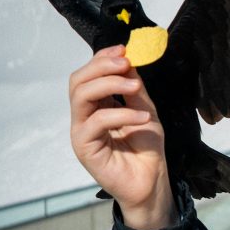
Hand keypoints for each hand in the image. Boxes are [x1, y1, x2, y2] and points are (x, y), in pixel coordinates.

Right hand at [69, 46, 175, 229]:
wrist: (151, 181)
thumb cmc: (146, 149)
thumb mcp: (145, 109)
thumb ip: (134, 88)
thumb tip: (128, 59)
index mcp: (95, 105)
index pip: (87, 74)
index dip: (102, 58)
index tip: (124, 49)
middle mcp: (84, 117)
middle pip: (77, 81)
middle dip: (101, 66)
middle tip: (126, 62)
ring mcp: (81, 132)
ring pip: (81, 96)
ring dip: (110, 84)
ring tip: (135, 86)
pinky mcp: (84, 148)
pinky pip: (97, 121)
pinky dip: (122, 113)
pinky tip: (143, 116)